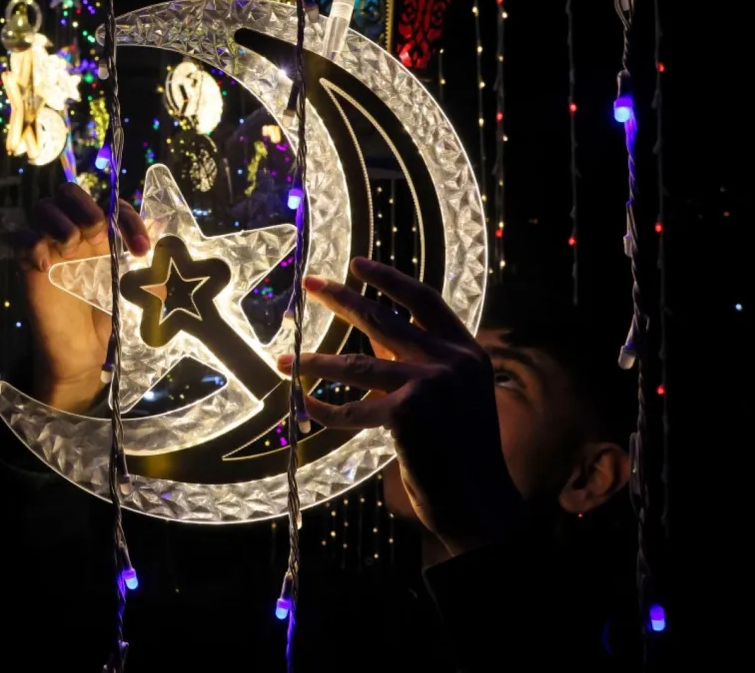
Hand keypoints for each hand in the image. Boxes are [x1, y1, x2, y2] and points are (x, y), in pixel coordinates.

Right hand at [14, 182, 148, 412]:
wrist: (83, 353)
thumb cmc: (110, 318)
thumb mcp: (134, 287)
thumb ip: (145, 259)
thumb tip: (160, 226)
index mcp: (102, 236)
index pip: (112, 205)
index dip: (128, 218)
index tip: (141, 250)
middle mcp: (75, 234)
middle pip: (68, 192)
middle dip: (85, 207)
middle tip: (97, 235)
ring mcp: (50, 247)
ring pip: (43, 207)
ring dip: (59, 221)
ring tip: (71, 248)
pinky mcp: (28, 265)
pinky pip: (19, 236)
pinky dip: (31, 243)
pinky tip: (46, 266)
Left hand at [277, 258, 525, 556]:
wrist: (480, 502)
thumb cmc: (461, 453)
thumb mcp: (452, 395)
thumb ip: (419, 363)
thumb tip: (373, 337)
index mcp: (466, 351)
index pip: (423, 300)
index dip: (389, 278)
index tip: (357, 264)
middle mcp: (451, 361)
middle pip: (383, 319)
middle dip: (341, 299)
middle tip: (310, 284)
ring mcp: (430, 384)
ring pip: (355, 365)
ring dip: (315, 363)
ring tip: (285, 359)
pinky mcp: (406, 413)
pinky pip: (352, 409)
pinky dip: (326, 411)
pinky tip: (305, 407)